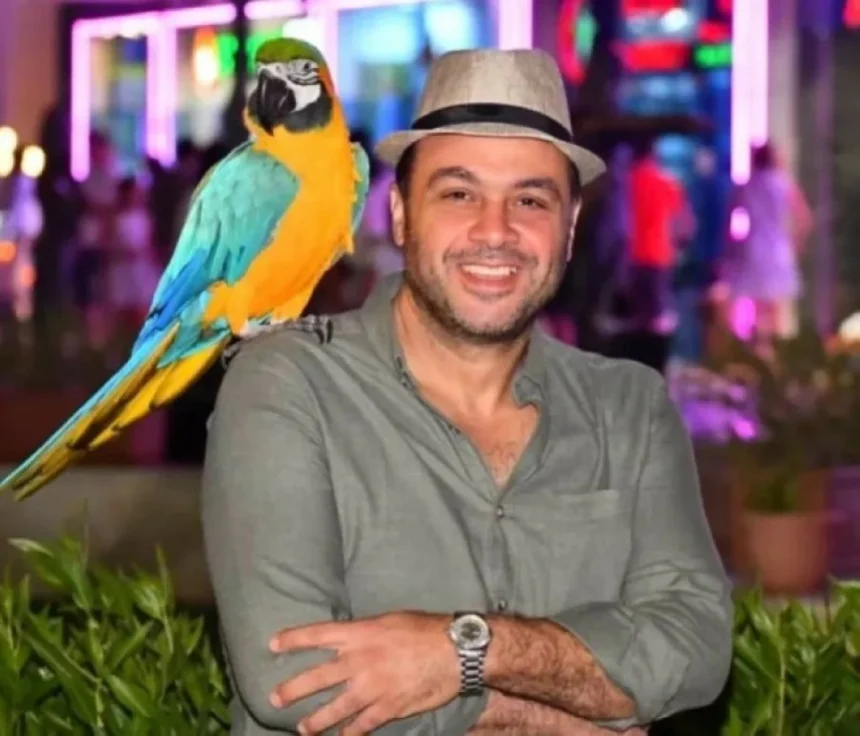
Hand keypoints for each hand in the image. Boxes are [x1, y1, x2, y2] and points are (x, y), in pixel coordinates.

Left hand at [269, 612, 459, 734]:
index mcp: (360, 633)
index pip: (317, 634)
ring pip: (335, 708)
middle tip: (274, 699)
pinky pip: (362, 725)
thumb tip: (348, 639)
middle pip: (317, 677)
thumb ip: (365, 632)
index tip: (273, 643)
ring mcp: (373, 687)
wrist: (455, 650)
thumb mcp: (390, 620)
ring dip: (315, 720)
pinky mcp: (388, 707)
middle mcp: (360, 660)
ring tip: (303, 728)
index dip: (293, 639)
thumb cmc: (424, 629)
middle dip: (292, 690)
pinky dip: (349, 734)